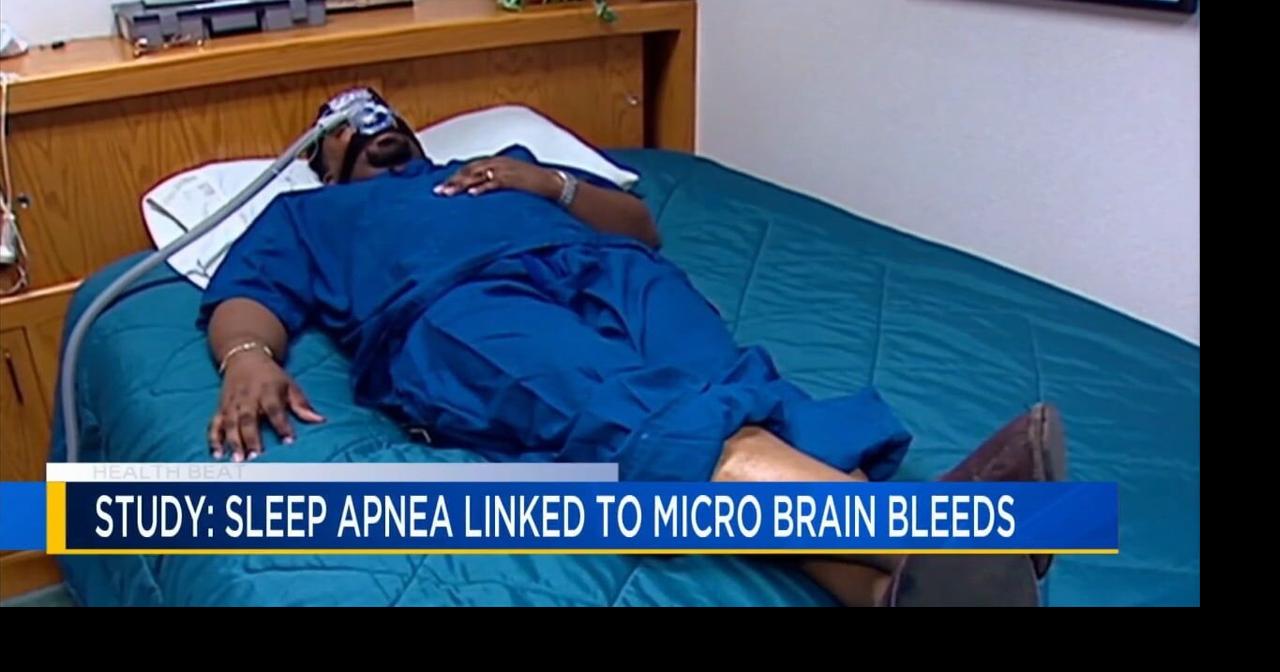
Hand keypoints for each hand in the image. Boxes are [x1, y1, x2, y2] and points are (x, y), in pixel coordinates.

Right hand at [207, 351, 324, 461]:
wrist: (244, 357)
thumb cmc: (271, 376)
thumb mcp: (290, 385)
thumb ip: (302, 404)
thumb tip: (320, 420)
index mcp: (268, 391)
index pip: (275, 409)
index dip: (282, 425)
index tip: (289, 441)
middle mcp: (247, 397)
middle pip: (248, 418)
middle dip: (251, 437)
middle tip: (255, 456)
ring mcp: (232, 403)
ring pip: (230, 423)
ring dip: (232, 441)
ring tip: (238, 459)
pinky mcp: (220, 408)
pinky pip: (214, 424)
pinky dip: (213, 439)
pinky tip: (216, 454)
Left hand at [434, 157, 560, 198]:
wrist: (553, 182)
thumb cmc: (532, 183)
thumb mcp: (510, 178)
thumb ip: (494, 181)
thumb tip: (479, 191)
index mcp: (496, 161)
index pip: (470, 167)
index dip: (455, 176)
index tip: (443, 185)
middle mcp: (498, 163)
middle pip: (469, 170)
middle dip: (452, 180)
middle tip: (438, 191)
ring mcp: (504, 170)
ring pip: (476, 175)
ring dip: (460, 184)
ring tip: (448, 193)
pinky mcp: (512, 179)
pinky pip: (493, 183)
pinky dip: (481, 188)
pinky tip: (471, 195)